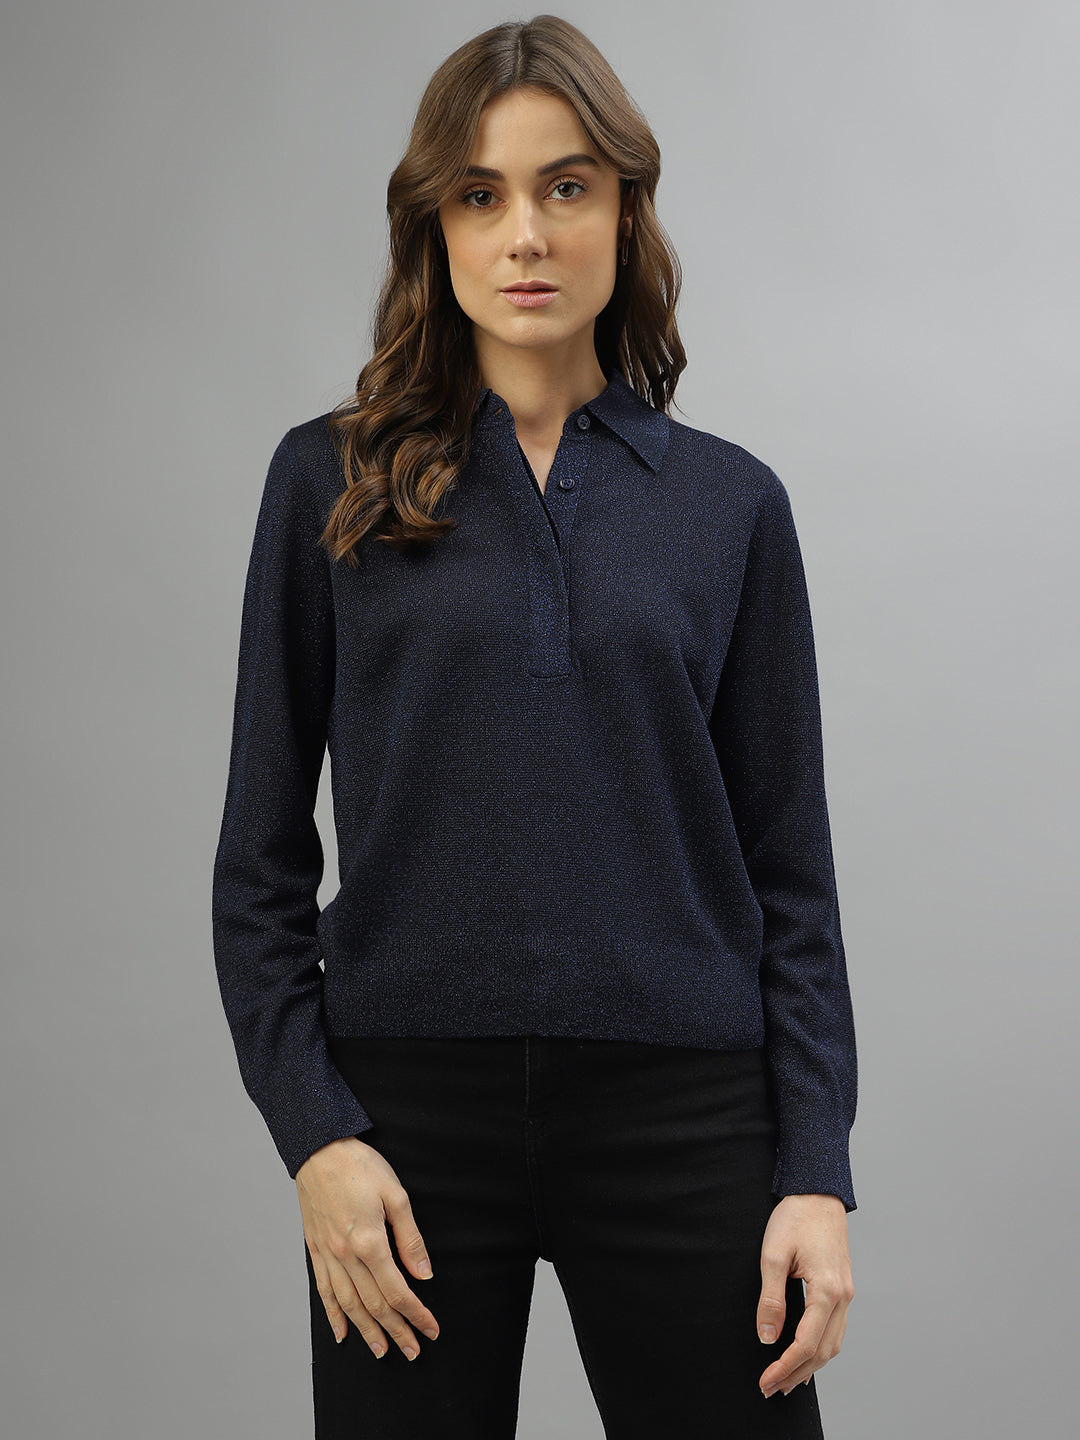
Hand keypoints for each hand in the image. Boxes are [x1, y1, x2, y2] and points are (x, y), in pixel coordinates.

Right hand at [296, 1135, 439, 1361]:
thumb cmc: (359, 1166)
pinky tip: (341, 1332)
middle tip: (413, 1351)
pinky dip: (333, 1315)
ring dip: (366, 1331)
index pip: (398, 1290)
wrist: (318, 1148)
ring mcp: (327, 1254)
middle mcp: (346, 1255)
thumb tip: (423, 1273)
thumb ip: (410, 1237)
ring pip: (348, 1304)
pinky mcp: (314, 1249)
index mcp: (369, 1241)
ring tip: (380, 1351)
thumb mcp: (395, 1194)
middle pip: (374, 1304)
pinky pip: (324, 1290)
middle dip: (396, 1330)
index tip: (431, 1330)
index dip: (416, 1313)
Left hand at [756, 1193, 852, 1397]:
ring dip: (811, 1366)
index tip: (766, 1381)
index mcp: (827, 1290)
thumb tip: (767, 1337)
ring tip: (788, 1380)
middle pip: (823, 1351)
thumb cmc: (795, 1218)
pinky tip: (807, 1355)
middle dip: (796, 1374)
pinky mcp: (843, 1288)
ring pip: (834, 1344)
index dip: (784, 1367)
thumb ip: (770, 1299)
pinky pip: (836, 1329)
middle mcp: (843, 1297)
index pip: (806, 1343)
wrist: (818, 1191)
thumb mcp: (773, 1255)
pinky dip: (821, 1348)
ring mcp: (846, 1293)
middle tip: (772, 1389)